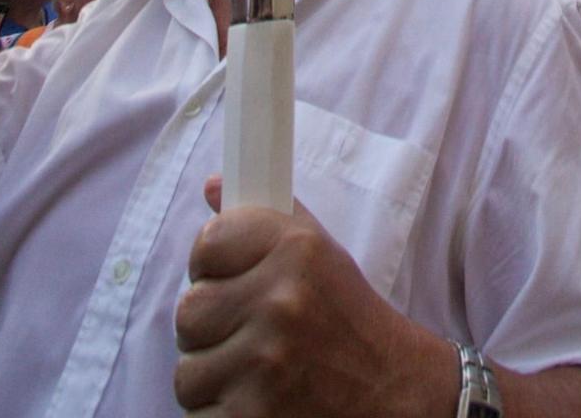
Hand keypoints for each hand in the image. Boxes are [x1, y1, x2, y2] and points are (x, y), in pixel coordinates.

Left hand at [175, 179, 454, 416]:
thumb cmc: (348, 320)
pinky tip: (255, 404)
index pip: (209, 242)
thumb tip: (211, 186)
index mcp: (297, 250)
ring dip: (214, 378)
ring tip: (255, 373)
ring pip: (187, 372)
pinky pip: (197, 415)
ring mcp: (265, 365)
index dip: (213, 265)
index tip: (229, 278)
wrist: (393, 392)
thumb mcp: (320, 253)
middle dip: (210, 328)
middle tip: (245, 334)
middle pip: (189, 310)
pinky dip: (219, 416)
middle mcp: (281, 302)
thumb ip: (265, 218)